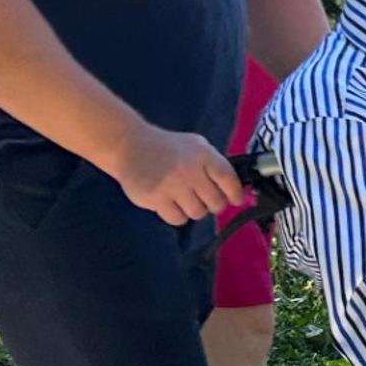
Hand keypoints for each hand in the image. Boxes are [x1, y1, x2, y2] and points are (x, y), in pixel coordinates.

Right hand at [108, 124, 248, 224]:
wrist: (130, 145)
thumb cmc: (168, 148)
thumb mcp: (196, 146)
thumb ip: (214, 165)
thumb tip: (235, 191)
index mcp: (202, 154)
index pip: (228, 179)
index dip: (235, 193)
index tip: (235, 199)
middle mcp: (189, 169)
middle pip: (216, 203)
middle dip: (213, 204)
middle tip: (204, 199)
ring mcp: (172, 185)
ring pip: (198, 213)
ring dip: (194, 209)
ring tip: (184, 198)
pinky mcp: (156, 198)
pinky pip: (178, 219)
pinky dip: (177, 214)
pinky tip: (170, 202)